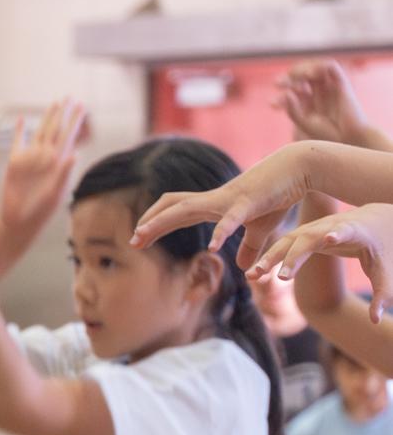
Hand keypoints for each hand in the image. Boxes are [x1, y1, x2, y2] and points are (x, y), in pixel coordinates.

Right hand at [0, 98, 86, 236]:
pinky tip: (20, 121)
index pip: (69, 135)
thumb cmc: (39, 211)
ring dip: (47, 117)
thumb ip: (63, 173)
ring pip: (40, 131)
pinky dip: (18, 131)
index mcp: (57, 162)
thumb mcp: (54, 193)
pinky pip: (17, 142)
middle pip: (57, 129)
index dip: (75, 120)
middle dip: (64, 113)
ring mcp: (30, 158)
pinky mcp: (14, 163)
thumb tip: (73, 154)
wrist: (19, 221)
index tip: (81, 106)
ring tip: (54, 103)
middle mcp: (45, 157)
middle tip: (71, 97)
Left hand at [131, 143, 315, 266]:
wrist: (302, 168)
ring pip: (186, 207)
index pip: (176, 213)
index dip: (155, 225)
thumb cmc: (279, 195)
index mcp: (214, 206)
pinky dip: (222, 232)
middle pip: (172, 207)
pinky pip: (231, 218)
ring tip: (143, 235)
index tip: (138, 241)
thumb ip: (249, 246)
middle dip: (150, 223)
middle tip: (132, 242)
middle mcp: (214, 200)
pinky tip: (212, 247)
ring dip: (162, 221)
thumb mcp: (262, 228)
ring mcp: (229, 199)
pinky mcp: (250, 201)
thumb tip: (242, 266)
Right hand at [248, 202, 392, 319]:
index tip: (330, 238)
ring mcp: (316, 228)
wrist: (373, 220)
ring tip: (252, 276)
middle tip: (282, 277)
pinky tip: (255, 273)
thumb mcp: (386, 270)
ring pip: (289, 240)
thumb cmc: (383, 246)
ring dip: (271, 257)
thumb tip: (376, 321)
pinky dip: (270, 257)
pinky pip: (284, 245)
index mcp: (356, 230)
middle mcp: (332, 225)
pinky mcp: (306, 234)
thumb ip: (382, 294)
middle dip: (294, 256)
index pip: (345, 230)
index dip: (338, 233)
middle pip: (309, 238)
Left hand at [276, 60, 374, 145]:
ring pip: (314, 67)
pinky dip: (320, 66)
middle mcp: (317, 90)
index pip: (291, 88)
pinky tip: (310, 74)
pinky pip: (331, 67)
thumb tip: (287, 93)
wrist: (350, 137)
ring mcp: (329, 85)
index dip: (281, 92)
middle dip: (289, 76)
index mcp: (307, 99)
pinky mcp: (341, 83)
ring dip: (303, 68)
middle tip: (279, 84)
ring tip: (296, 76)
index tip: (271, 102)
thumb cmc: (327, 133)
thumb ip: (293, 110)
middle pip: (301, 74)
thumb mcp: (304, 122)